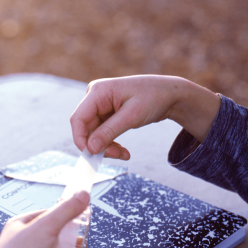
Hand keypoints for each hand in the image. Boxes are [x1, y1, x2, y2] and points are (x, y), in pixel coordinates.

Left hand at [0, 191, 90, 247]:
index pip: (43, 215)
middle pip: (47, 237)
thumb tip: (81, 195)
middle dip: (64, 240)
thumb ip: (66, 210)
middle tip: (77, 242)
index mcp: (16, 226)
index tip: (75, 219)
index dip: (60, 216)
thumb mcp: (47, 226)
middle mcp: (16, 243)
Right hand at [70, 75, 220, 159]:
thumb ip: (109, 132)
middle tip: (117, 155)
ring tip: (124, 154)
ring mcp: (100, 106)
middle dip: (99, 145)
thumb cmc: (153, 97)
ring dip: (106, 147)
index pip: (78, 118)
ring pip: (94, 134)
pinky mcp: (107, 114)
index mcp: (98, 91)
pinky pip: (102, 133)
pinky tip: (123, 151)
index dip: (81, 139)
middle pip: (86, 128)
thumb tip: (90, 148)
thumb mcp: (132, 116)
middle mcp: (95, 97)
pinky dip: (111, 144)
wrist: (169, 94)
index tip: (91, 155)